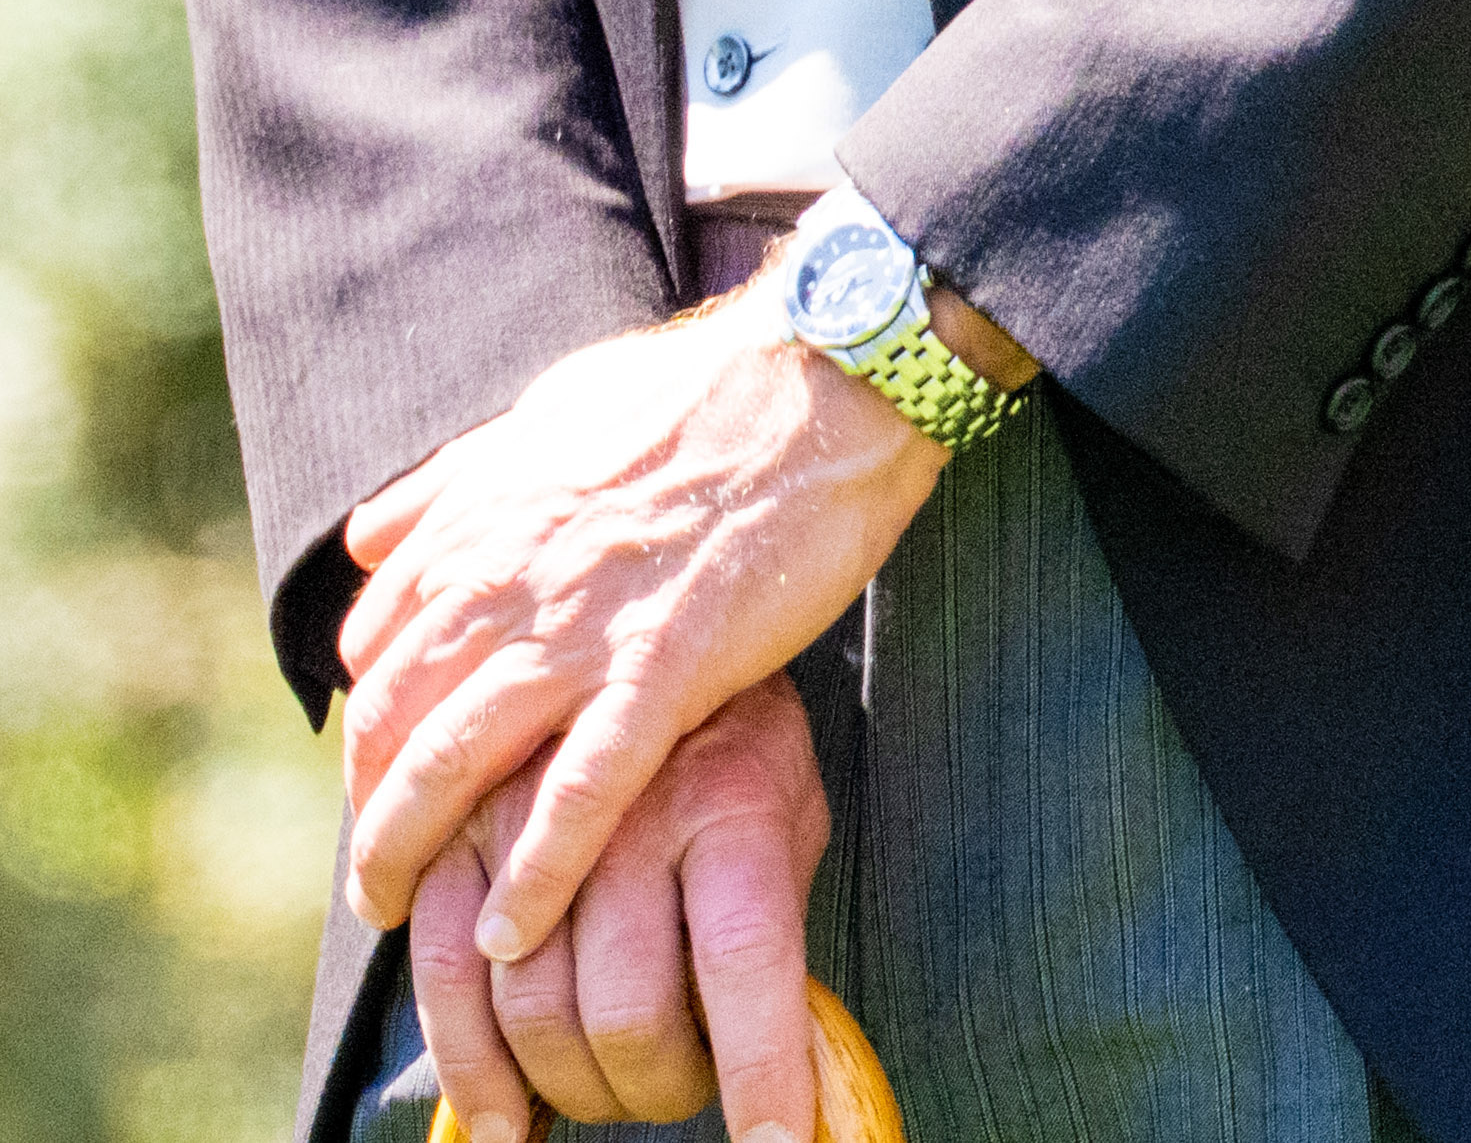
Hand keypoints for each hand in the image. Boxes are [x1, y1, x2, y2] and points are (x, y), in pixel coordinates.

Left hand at [337, 289, 939, 960]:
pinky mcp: (664, 668)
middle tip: (375, 874)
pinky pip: (576, 794)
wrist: (822, 374)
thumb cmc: (697, 388)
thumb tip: (371, 534)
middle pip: (389, 718)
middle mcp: (507, 572)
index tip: (383, 772)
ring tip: (397, 920)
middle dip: (366, 809)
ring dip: (404, 855)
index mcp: (483, 513)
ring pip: (450, 764)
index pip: (375, 645)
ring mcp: (582, 625)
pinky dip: (531, 874)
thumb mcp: (551, 410)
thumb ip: (457, 480)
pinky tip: (508, 933)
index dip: (368, 721)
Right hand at [409, 678, 830, 1142]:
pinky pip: (437, 972)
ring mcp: (531, 811)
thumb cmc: (732, 741)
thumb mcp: (789, 802)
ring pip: (530, 1011)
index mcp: (731, 796)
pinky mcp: (457, 825)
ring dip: (568, 1091)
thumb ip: (780, 910)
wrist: (642, 608)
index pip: (746, 957)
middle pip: (625, 1011)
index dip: (760, 1072)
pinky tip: (498, 1114)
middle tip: (676, 1086)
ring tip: (603, 1088)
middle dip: (656, 1089)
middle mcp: (627, 804)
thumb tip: (802, 1056)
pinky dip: (464, 1066)